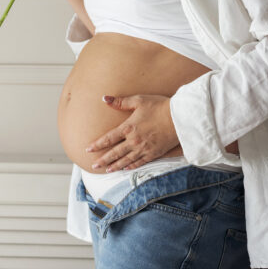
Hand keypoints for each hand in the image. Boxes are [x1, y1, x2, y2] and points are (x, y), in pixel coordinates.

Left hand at [86, 94, 240, 170]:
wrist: (179, 118)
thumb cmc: (159, 106)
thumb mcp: (138, 100)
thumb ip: (120, 102)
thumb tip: (104, 98)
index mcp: (128, 127)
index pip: (108, 138)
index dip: (97, 144)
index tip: (88, 149)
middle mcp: (134, 141)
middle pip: (115, 153)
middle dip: (103, 160)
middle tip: (94, 166)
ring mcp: (144, 148)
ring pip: (126, 160)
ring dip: (115, 165)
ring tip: (107, 170)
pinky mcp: (154, 153)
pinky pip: (140, 162)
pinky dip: (131, 166)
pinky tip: (126, 169)